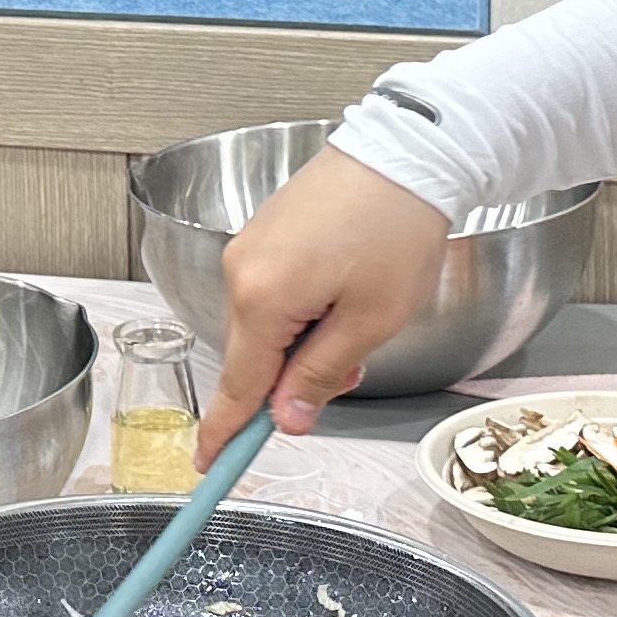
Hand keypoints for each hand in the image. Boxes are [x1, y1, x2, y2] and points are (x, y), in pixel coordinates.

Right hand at [198, 147, 454, 444]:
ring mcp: (248, 247)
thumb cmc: (397, 228)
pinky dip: (300, 308)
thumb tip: (284, 420)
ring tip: (359, 314)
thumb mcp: (372, 320)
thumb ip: (322, 375)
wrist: (408, 150)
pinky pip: (269, 292)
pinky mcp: (263, 232)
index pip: (236, 386)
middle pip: (251, 357)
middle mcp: (241, 271)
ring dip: (303, 340)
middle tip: (352, 369)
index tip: (208, 466)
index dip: (224, 433)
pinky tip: (342, 289)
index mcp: (263, 298)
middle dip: (293, 377)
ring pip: (264, 325)